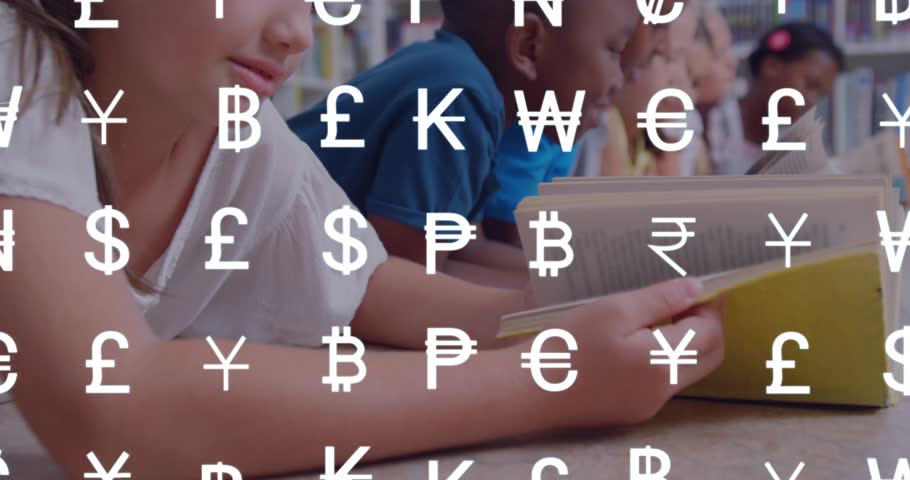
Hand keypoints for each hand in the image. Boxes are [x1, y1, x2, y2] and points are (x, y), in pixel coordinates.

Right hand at [534, 279, 724, 428]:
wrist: (528, 388)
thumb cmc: (566, 344)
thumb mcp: (613, 310)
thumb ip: (661, 298)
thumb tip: (697, 288)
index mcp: (662, 363)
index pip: (710, 333)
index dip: (710, 307)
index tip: (699, 285)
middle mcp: (663, 391)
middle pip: (709, 357)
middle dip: (707, 326)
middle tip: (686, 300)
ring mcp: (648, 405)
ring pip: (687, 371)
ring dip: (686, 343)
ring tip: (659, 317)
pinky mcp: (631, 411)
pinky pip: (663, 383)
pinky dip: (664, 359)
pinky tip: (637, 342)